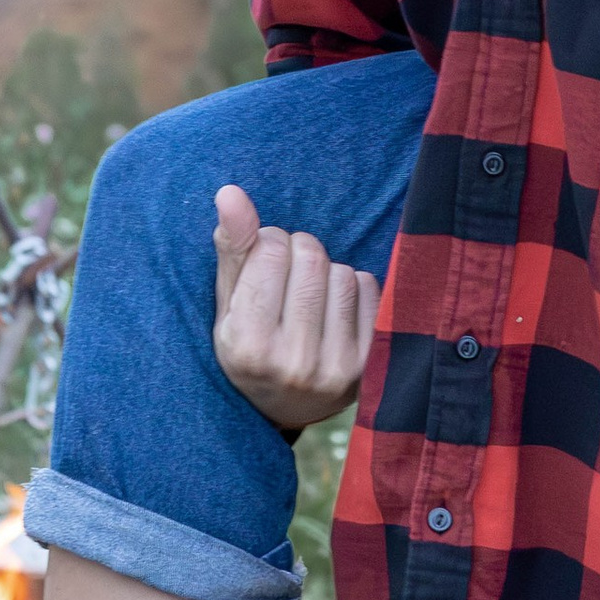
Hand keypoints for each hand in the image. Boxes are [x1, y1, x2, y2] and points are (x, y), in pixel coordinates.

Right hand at [212, 184, 379, 436]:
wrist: (285, 407)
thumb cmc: (249, 341)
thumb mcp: (227, 301)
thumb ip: (231, 246)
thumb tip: (230, 192)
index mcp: (246, 345)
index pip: (271, 249)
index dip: (267, 243)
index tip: (262, 263)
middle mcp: (291, 362)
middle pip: (311, 256)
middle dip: (298, 252)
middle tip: (287, 279)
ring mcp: (335, 368)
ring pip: (343, 272)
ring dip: (327, 273)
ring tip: (309, 300)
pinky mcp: (368, 366)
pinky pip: (371, 289)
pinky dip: (355, 288)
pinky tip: (334, 312)